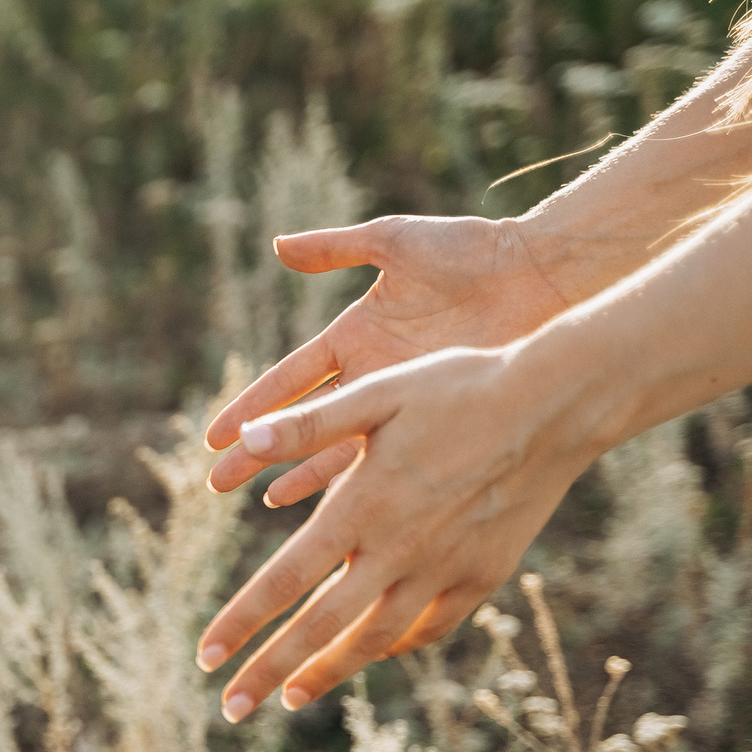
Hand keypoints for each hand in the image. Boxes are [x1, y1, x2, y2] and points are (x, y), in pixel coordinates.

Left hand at [194, 342, 601, 721]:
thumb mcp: (376, 394)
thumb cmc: (458, 388)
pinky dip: (393, 646)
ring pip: (376, 639)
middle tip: (229, 709)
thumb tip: (239, 438)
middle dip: (271, 671)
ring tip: (290, 698)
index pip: (286, 579)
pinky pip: (430, 626)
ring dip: (327, 672)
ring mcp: (445, 568)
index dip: (242, 622)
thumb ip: (306, 424)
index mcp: (363, 507)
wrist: (557, 404)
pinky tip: (371, 652)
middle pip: (322, 627)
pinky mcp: (483, 574)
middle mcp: (400, 549)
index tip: (205, 656)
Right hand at [204, 216, 572, 505]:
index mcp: (354, 336)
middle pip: (301, 423)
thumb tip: (279, 246)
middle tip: (217, 485)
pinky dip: (355, 483)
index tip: (214, 435)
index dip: (252, 405)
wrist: (538, 276)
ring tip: (264, 504)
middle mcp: (372, 376)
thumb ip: (337, 248)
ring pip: (338, 449)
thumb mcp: (396, 241)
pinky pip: (387, 459)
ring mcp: (404, 402)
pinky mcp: (436, 418)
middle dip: (258, 453)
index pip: (289, 379)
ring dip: (299, 476)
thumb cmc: (471, 252)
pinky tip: (330, 510)